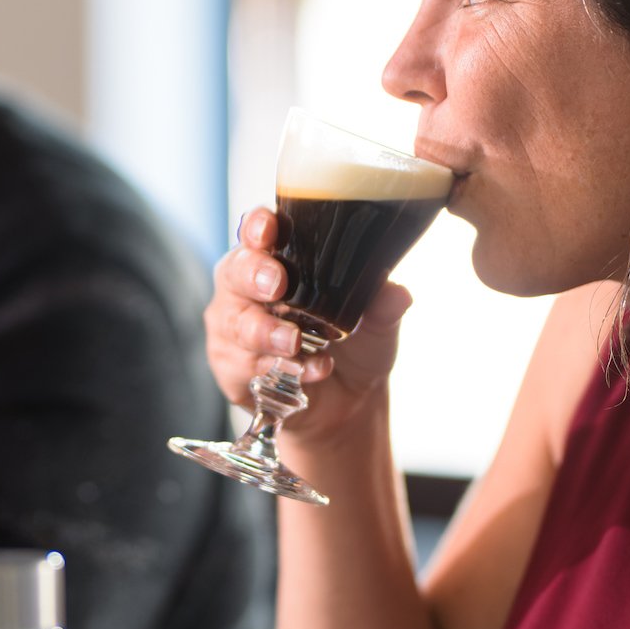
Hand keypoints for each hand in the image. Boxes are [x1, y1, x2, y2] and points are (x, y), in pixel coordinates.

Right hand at [206, 206, 412, 439]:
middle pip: (235, 271)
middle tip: (277, 285)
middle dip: (254, 275)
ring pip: (235, 324)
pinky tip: (303, 372)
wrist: (349, 402)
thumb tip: (397, 293)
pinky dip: (273, 369)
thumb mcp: (377, 324)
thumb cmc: (354, 346)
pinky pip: (241, 366)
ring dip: (266, 333)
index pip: (258, 233)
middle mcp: (247, 289)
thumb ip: (383, 306)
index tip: (269, 230)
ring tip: (294, 343)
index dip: (258, 226)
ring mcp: (233, 328)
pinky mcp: (231, 368)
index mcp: (278, 261)